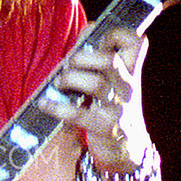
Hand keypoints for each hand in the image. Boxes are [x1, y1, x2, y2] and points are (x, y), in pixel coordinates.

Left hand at [41, 27, 151, 171]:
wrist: (127, 148)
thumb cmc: (112, 106)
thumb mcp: (113, 80)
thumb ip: (99, 56)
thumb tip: (85, 32)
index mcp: (130, 70)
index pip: (136, 41)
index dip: (114, 34)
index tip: (97, 41)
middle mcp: (128, 86)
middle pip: (108, 61)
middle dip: (81, 58)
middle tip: (69, 66)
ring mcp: (119, 107)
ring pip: (95, 84)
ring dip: (69, 80)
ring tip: (59, 84)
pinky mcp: (106, 127)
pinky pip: (79, 114)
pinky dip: (57, 107)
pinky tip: (45, 103)